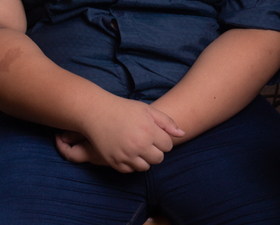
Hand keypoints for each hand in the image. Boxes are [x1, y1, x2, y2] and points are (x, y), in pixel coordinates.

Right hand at [58, 97, 183, 171]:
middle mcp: (138, 145)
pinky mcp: (114, 162)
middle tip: (148, 142)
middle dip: (156, 151)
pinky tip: (128, 152)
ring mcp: (125, 155)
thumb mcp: (148, 110)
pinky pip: (130, 170)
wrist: (98, 113)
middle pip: (158, 159)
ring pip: (145, 167)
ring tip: (138, 147)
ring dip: (144, 159)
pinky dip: (131, 164)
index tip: (156, 134)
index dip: (163, 140)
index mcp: (149, 131)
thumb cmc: (125, 109)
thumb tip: (182, 134)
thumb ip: (167, 122)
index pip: (168, 146)